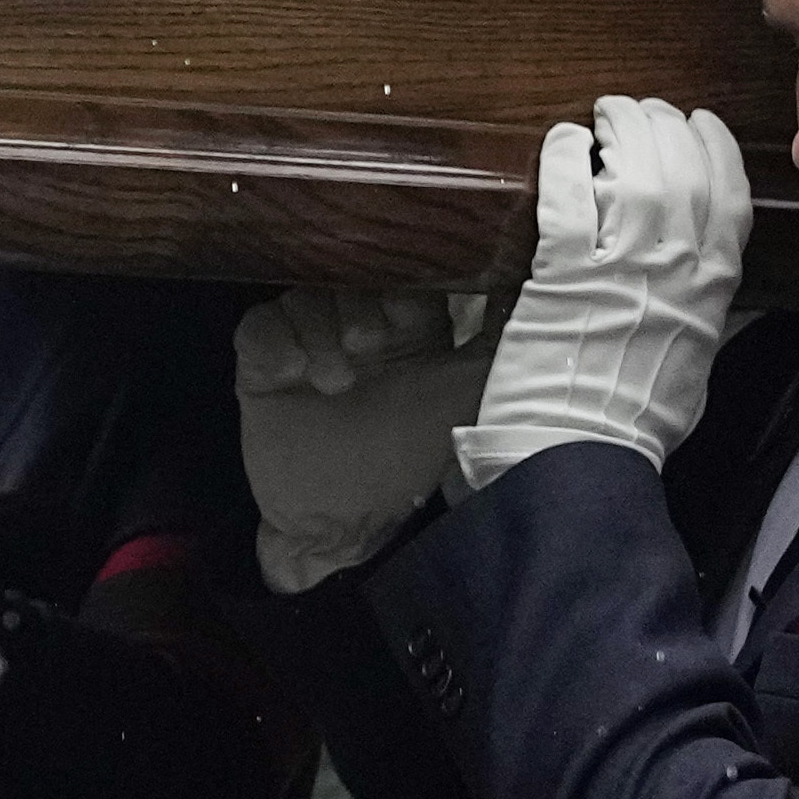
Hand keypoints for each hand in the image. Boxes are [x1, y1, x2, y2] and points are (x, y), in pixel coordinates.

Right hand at [232, 287, 494, 593]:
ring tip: (335, 382)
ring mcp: (307, 343)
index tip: (406, 318)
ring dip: (318, 330)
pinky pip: (258, 328)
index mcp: (408, 328)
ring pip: (302, 296)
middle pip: (346, 275)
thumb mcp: (466, 398)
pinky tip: (293, 375)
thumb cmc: (410, 462)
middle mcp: (357, 326)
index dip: (401, 282)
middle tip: (369, 344)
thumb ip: (498, 347)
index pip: (401, 273)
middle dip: (357, 304)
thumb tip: (540, 294)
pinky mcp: (262, 367)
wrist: (343, 525)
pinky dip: (277, 343)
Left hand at [459, 97, 746, 489]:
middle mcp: (678, 265)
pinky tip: (563, 143)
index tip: (697, 125)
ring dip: (618, 130)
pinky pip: (570, 192)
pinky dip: (566, 157)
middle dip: (660, 125)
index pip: (729, 193)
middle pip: (682, 165)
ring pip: (635, 166)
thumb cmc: (636, 418)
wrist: (585, 450)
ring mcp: (624, 264)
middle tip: (636, 113)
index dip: (713, 147)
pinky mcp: (566, 269)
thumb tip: (690, 279)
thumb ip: (696, 304)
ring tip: (601, 118)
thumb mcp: (694, 353)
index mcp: (715, 284)